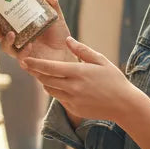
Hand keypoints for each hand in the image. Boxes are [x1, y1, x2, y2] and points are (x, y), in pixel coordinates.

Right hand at [0, 0, 70, 62]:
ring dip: (5, 40)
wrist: (69, 53)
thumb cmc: (60, 36)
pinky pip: (21, 58)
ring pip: (5, 47)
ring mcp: (20, 50)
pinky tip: (29, 46)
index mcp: (18, 26)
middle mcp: (16, 38)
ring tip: (10, 34)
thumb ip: (52, 5)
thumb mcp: (56, 18)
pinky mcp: (28, 61)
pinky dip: (23, 52)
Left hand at [21, 36, 135, 122]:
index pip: (50, 67)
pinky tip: (59, 85)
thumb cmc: (114, 80)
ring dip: (45, 82)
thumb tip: (68, 39)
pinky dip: (56, 91)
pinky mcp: (73, 109)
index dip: (35, 63)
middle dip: (36, 72)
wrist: (124, 105)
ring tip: (42, 74)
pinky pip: (58, 99)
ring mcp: (72, 100)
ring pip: (50, 90)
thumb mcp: (101, 61)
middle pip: (45, 79)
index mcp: (78, 73)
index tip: (25, 60)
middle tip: (29, 65)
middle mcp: (72, 87)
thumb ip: (82, 50)